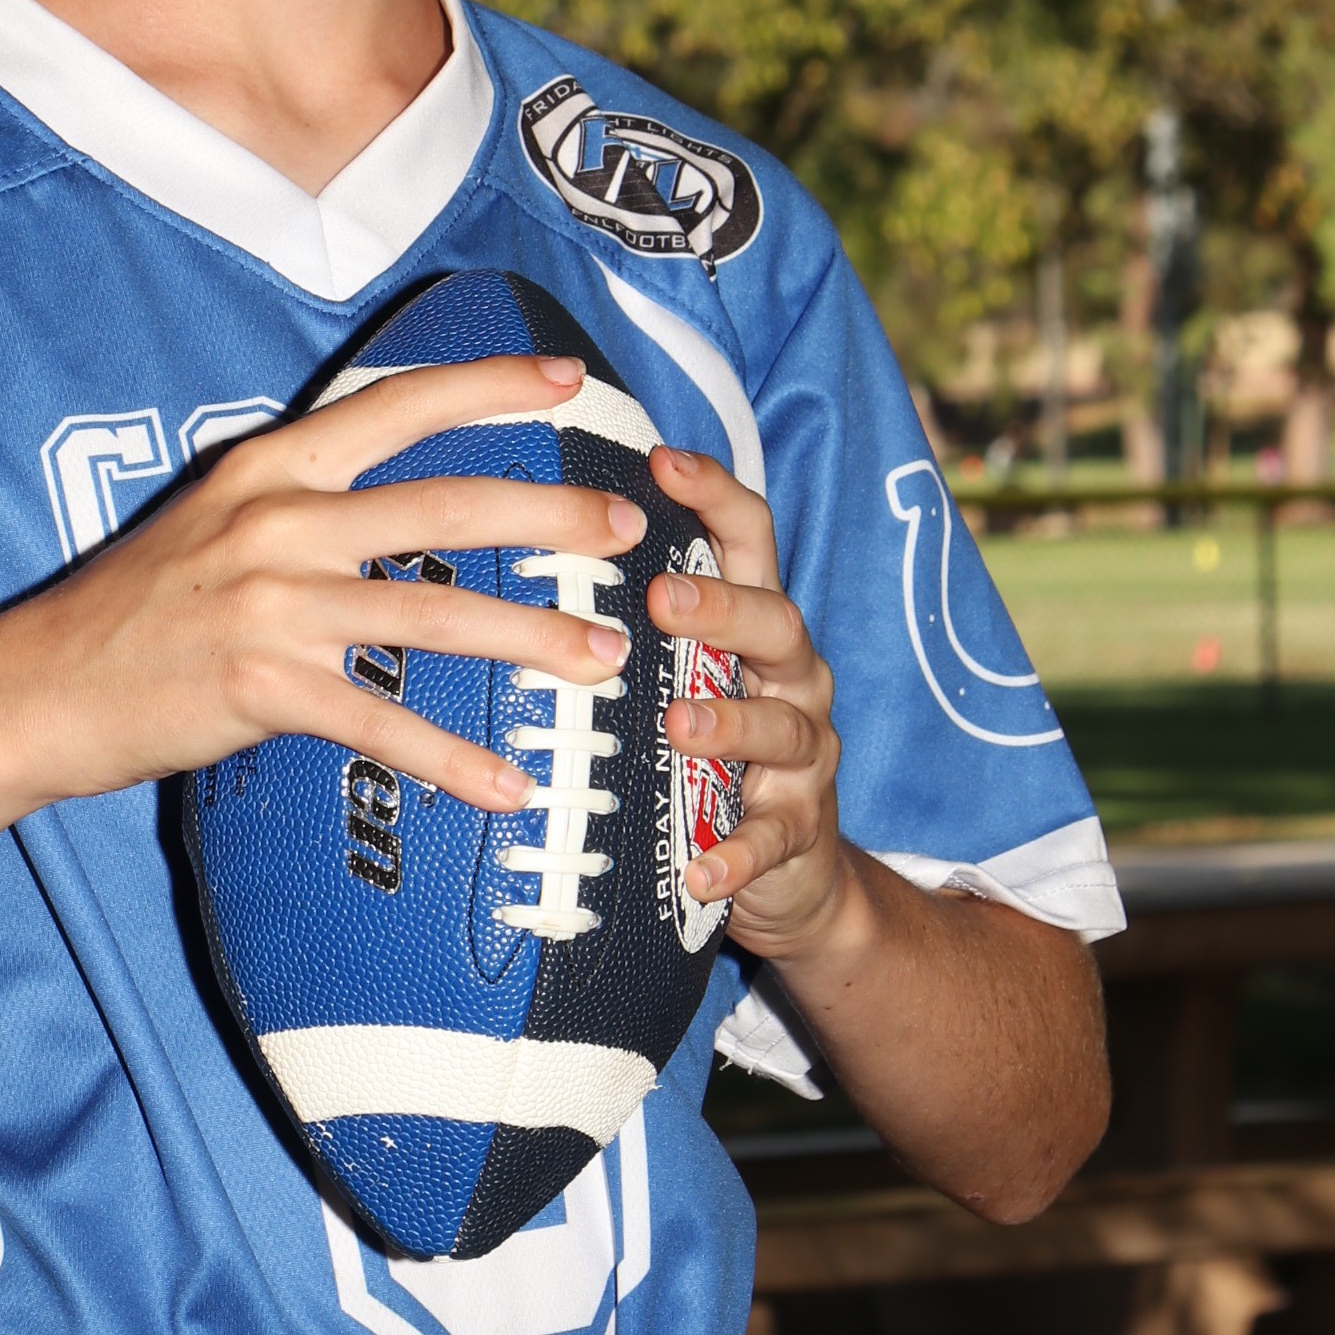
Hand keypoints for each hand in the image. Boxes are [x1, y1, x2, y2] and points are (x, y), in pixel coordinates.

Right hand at [0, 353, 649, 816]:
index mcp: (272, 465)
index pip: (399, 406)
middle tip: (628, 530)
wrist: (39, 686)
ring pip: (436, 612)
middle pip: (447, 503)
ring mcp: (273, 604)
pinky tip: (508, 787)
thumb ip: (304, 500)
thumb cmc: (137, 608)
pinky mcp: (264, 687)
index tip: (569, 379)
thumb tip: (399, 498)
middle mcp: (279, 520)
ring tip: (603, 660)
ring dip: (533, 637)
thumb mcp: (217, 519)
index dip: (490, 385)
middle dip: (552, 513)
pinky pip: (383, 723)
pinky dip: (454, 758)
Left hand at [645, 443, 847, 958]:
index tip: (662, 463)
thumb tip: (531, 539)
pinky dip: (738, 854)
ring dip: (729, 722)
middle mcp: (791, 675)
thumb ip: (636, 620)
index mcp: (756, 624)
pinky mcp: (800, 828)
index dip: (714, 495)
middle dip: (721, 605)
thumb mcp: (683, 675)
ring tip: (677, 724)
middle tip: (661, 599)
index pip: (750, 539)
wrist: (794, 871)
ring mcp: (803, 753)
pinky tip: (699, 868)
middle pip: (775, 621)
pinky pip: (772, 838)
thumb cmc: (712, 749)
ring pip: (779, 725)